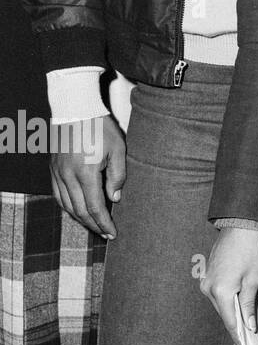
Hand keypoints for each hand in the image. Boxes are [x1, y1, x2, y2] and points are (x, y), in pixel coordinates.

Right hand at [49, 115, 125, 237]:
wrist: (75, 110)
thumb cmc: (100, 128)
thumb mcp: (118, 149)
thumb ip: (117, 175)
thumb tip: (114, 198)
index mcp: (86, 173)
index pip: (95, 207)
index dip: (104, 223)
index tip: (113, 233)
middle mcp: (68, 177)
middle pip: (80, 210)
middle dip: (93, 225)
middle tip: (106, 234)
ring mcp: (57, 174)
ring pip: (66, 205)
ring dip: (80, 219)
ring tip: (94, 225)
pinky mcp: (52, 170)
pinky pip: (58, 195)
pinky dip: (68, 207)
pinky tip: (77, 210)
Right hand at [200, 228, 257, 344]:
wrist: (238, 227)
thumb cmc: (249, 251)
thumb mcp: (253, 279)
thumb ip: (249, 304)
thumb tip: (248, 326)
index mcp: (220, 291)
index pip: (230, 321)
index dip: (238, 336)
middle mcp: (208, 289)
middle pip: (224, 313)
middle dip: (236, 324)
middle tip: (250, 337)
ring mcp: (206, 282)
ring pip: (220, 304)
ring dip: (231, 312)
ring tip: (246, 322)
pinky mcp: (207, 276)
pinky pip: (217, 294)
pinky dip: (227, 300)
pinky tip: (238, 303)